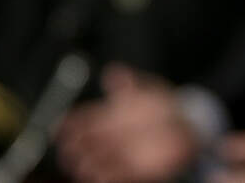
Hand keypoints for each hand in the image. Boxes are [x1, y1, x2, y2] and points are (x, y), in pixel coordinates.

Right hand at [57, 64, 198, 182]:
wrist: (185, 126)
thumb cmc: (162, 106)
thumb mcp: (147, 89)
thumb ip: (128, 83)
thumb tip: (112, 71)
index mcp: (106, 116)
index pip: (78, 120)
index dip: (66, 124)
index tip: (60, 126)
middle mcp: (106, 138)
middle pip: (78, 146)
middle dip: (71, 148)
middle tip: (71, 148)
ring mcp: (116, 156)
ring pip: (90, 165)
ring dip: (84, 166)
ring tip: (85, 165)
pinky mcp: (130, 171)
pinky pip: (111, 178)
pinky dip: (104, 178)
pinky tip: (102, 176)